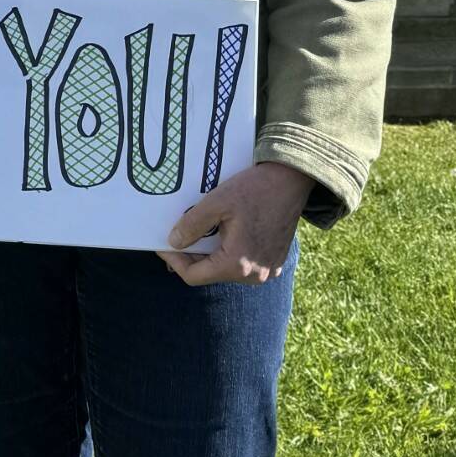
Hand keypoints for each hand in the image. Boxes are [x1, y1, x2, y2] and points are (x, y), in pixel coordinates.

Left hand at [156, 160, 312, 285]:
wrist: (292, 180)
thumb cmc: (255, 189)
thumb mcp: (216, 203)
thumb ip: (191, 225)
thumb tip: (174, 243)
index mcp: (238, 264)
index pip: (194, 276)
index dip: (174, 261)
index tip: (163, 245)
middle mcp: (255, 276)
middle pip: (210, 274)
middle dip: (191, 257)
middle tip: (177, 236)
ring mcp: (267, 270)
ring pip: (226, 269)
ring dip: (210, 254)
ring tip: (198, 232)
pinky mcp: (274, 262)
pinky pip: (243, 264)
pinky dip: (228, 252)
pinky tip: (221, 233)